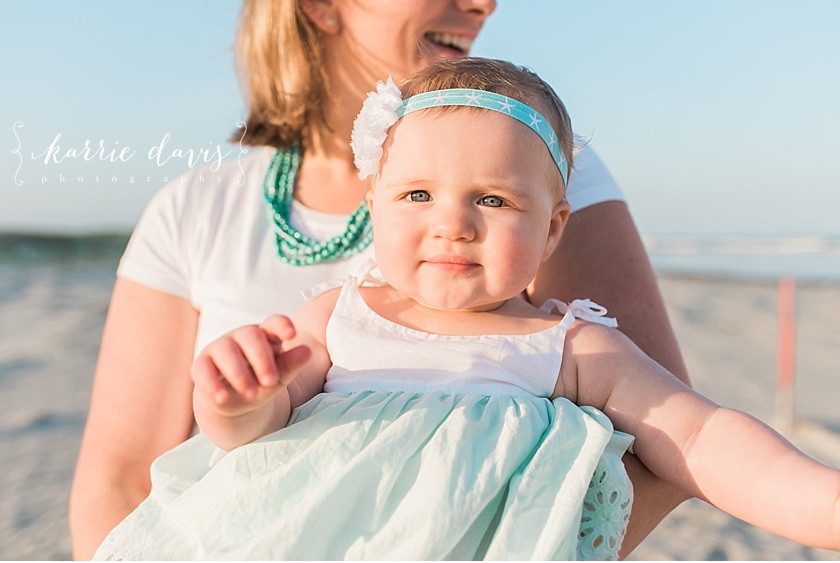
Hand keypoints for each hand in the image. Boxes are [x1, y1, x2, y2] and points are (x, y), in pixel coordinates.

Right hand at [191, 315, 311, 416]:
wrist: (235, 400)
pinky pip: (203, 370)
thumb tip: (307, 352)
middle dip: (262, 359)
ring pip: (226, 352)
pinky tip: (221, 398)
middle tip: (272, 381)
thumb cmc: (262, 381)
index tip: (291, 335)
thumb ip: (291, 364)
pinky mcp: (201, 365)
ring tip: (251, 394)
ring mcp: (220, 348)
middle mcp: (242, 337)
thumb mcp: (280, 377)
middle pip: (251, 337)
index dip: (282, 325)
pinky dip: (212, 385)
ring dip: (239, 373)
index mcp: (266, 335)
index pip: (274, 323)